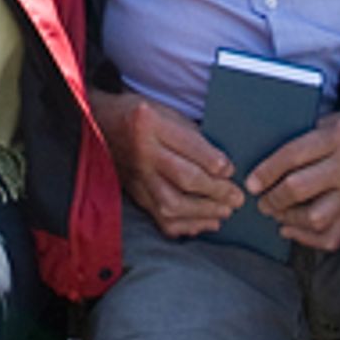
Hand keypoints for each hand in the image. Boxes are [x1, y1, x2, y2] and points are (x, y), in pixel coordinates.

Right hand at [92, 88, 241, 238]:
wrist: (102, 125)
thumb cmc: (142, 116)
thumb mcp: (166, 113)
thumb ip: (191, 137)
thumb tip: (223, 167)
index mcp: (149, 123)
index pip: (189, 146)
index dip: (214, 162)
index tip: (231, 171)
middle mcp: (142, 152)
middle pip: (184, 178)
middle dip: (216, 191)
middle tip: (237, 197)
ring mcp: (137, 177)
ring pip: (172, 204)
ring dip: (204, 212)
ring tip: (225, 212)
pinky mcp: (135, 194)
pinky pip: (160, 219)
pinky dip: (186, 226)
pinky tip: (206, 223)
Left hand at [245, 105, 339, 253]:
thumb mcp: (330, 122)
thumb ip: (304, 139)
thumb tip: (264, 161)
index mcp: (337, 137)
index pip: (293, 156)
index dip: (267, 172)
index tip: (251, 183)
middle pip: (300, 188)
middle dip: (274, 199)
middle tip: (262, 201)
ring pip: (316, 217)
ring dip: (289, 219)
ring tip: (277, 214)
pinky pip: (333, 235)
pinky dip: (308, 239)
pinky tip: (291, 231)